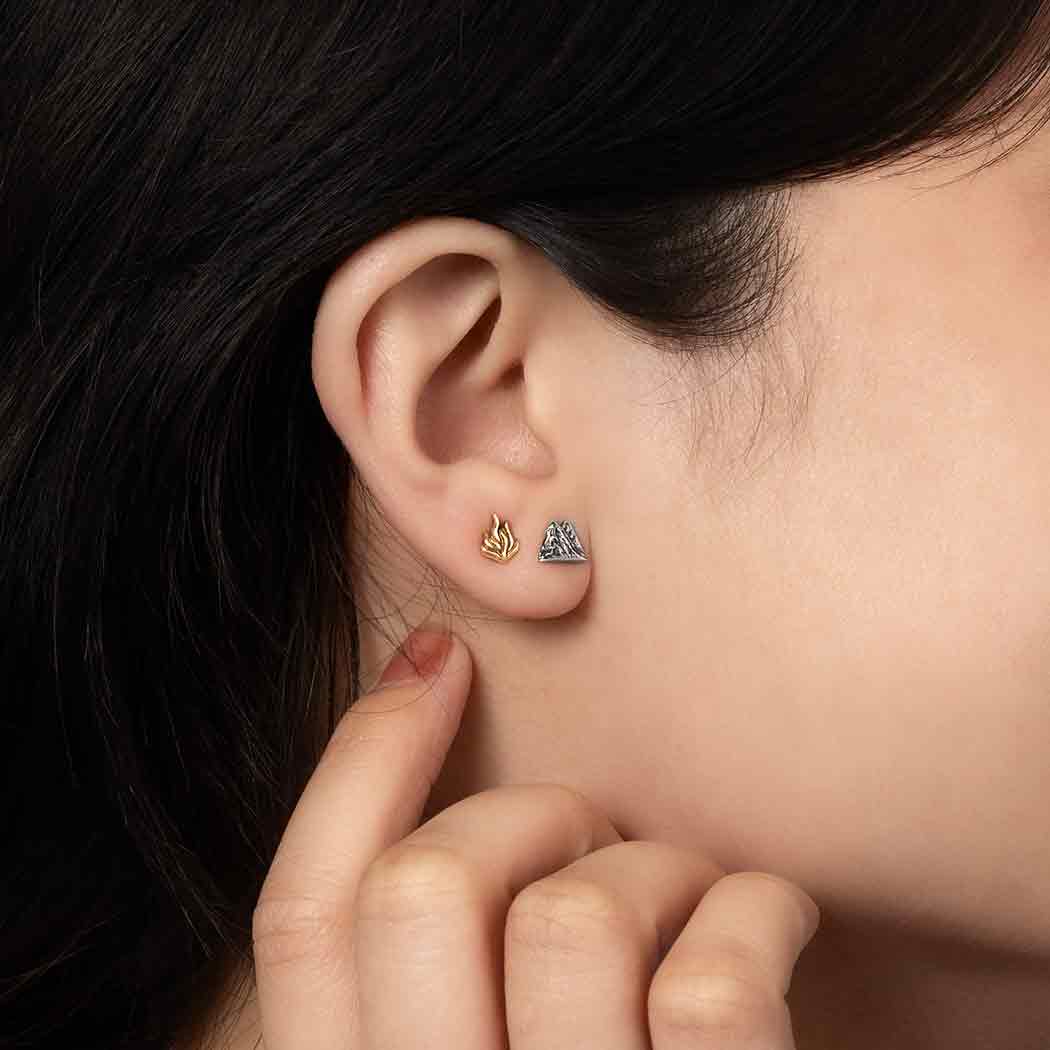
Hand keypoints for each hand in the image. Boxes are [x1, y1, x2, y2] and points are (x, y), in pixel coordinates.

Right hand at [251, 629, 820, 1048]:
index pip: (298, 916)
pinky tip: (775, 916)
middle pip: (420, 891)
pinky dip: (757, 915)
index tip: (437, 656)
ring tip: (697, 886)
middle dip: (527, 811)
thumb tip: (427, 735)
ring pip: (571, 921)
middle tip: (598, 825)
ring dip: (655, 866)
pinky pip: (711, 995)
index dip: (361, 757)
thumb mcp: (482, 1028)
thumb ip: (432, 951)